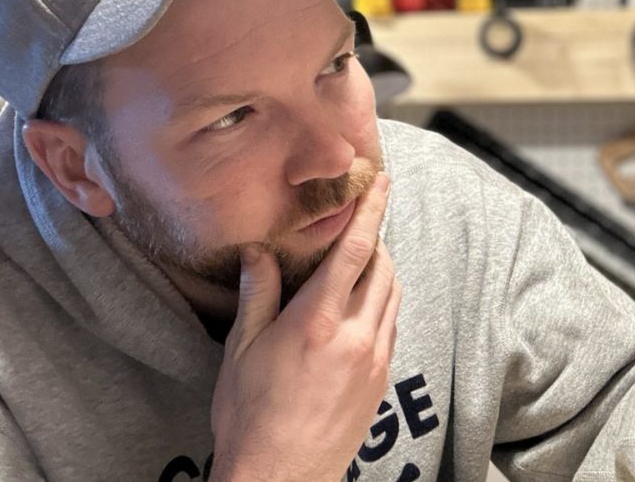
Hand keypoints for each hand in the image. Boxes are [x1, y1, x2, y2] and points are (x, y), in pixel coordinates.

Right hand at [210, 174, 401, 481]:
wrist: (281, 478)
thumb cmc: (249, 417)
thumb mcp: (241, 351)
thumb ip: (257, 295)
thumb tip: (258, 252)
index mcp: (317, 322)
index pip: (355, 250)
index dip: (371, 210)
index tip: (381, 181)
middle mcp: (356, 336)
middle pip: (383, 267)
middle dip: (375, 238)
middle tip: (360, 222)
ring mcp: (375, 359)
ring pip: (393, 295)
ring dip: (382, 270)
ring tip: (360, 261)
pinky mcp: (382, 380)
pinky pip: (392, 325)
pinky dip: (383, 303)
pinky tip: (362, 306)